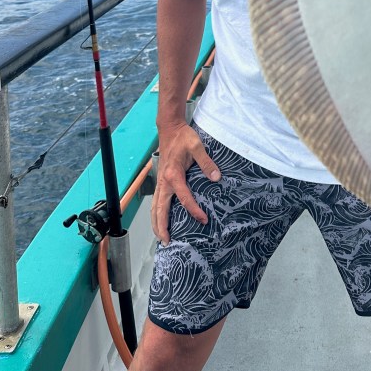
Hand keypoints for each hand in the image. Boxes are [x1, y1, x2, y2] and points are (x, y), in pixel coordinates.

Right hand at [151, 122, 220, 244]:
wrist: (170, 128)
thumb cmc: (183, 137)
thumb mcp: (197, 146)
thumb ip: (206, 162)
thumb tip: (216, 177)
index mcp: (173, 174)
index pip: (184, 198)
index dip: (193, 210)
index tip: (203, 220)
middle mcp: (164, 181)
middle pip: (160, 209)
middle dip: (162, 226)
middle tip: (168, 242)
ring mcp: (160, 182)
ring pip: (154, 207)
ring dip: (156, 223)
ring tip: (161, 237)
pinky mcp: (161, 181)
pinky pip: (156, 201)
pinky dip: (156, 214)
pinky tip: (161, 220)